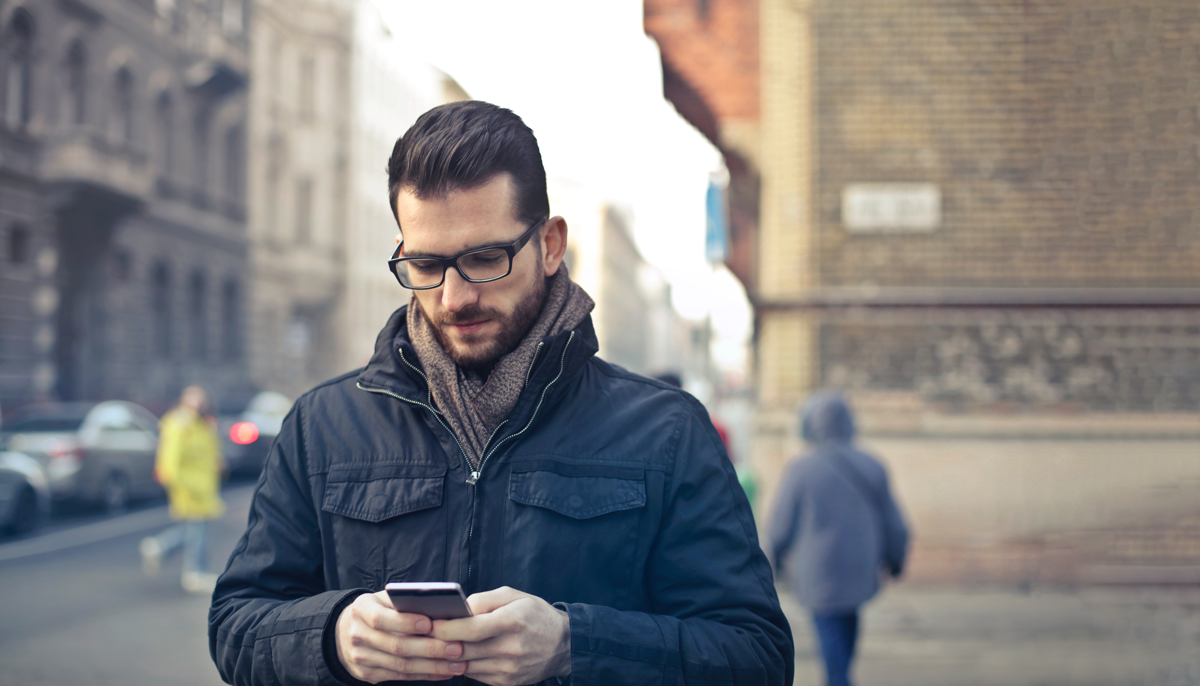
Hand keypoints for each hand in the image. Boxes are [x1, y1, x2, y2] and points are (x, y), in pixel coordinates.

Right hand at [335, 590, 466, 682]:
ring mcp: (360, 657)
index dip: (406, 623)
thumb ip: (405, 602)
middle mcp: (357, 634)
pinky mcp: (367, 674)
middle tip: (457, 648)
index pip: (381, 618)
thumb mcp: (384, 599)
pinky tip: (444, 672)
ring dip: (433, 666)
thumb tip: (441, 607)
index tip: (430, 623)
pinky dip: (425, 675)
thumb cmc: (377, 609)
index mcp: (361, 609)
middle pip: (396, 646)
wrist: (345, 631)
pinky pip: (400, 676)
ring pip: (401, 665)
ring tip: (458, 664)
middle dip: (430, 649)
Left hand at [432, 586, 570, 685]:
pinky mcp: (508, 682)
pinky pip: (476, 675)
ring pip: (467, 665)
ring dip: (450, 656)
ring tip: (440, 644)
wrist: (563, 644)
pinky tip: (462, 654)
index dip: (446, 628)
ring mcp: (509, 669)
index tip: (430, 624)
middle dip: (441, 643)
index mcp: (512, 621)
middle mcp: (511, 648)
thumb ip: (484, 600)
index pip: (471, 629)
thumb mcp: (513, 596)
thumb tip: (457, 609)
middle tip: (425, 635)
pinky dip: (466, 664)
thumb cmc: (535, 615)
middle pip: (465, 649)